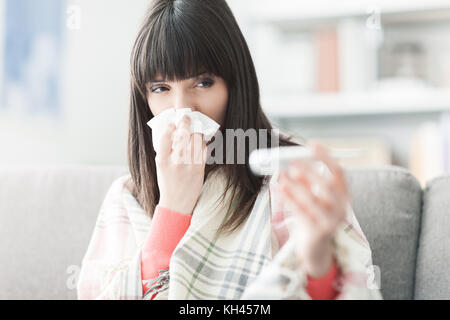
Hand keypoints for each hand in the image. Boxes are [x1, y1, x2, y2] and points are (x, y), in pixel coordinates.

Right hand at [155, 115, 206, 214]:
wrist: (176, 203)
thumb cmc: (167, 182)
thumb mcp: (160, 166)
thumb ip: (165, 150)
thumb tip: (173, 130)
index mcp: (162, 161)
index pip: (165, 137)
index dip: (170, 127)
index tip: (173, 122)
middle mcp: (176, 162)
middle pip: (182, 135)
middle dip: (185, 122)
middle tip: (186, 117)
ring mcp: (189, 165)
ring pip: (195, 140)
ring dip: (196, 131)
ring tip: (194, 128)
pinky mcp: (200, 168)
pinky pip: (203, 149)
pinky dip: (202, 142)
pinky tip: (200, 140)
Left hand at [277, 142, 349, 277]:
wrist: (314, 248)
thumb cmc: (312, 216)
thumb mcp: (311, 197)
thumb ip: (304, 181)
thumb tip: (289, 162)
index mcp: (343, 195)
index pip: (339, 171)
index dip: (326, 156)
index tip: (311, 145)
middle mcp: (342, 207)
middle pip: (328, 185)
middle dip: (309, 172)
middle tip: (292, 162)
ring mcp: (332, 221)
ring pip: (313, 200)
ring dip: (296, 185)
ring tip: (282, 175)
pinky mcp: (319, 232)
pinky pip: (302, 212)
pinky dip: (289, 199)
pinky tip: (279, 189)